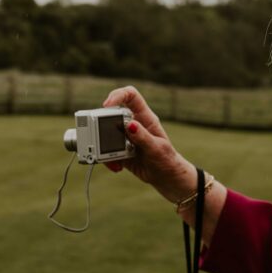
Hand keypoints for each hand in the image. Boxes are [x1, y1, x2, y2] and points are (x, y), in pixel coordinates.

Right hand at [102, 85, 195, 201]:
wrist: (166, 178)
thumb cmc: (167, 160)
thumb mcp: (157, 148)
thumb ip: (143, 137)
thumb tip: (129, 125)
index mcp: (145, 118)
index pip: (131, 96)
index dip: (118, 95)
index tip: (107, 105)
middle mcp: (134, 124)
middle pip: (112, 114)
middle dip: (104, 125)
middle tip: (104, 137)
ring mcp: (125, 138)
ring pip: (106, 134)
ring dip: (104, 146)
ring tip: (113, 159)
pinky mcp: (119, 151)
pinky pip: (106, 151)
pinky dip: (107, 160)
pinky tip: (117, 167)